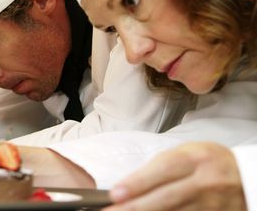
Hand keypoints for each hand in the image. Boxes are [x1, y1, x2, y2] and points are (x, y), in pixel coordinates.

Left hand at [105, 142, 245, 210]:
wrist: (247, 176)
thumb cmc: (208, 162)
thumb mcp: (187, 153)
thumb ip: (160, 167)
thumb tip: (128, 186)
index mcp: (195, 159)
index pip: (162, 171)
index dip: (137, 183)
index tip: (115, 194)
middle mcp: (205, 182)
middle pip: (165, 198)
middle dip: (134, 207)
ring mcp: (212, 204)